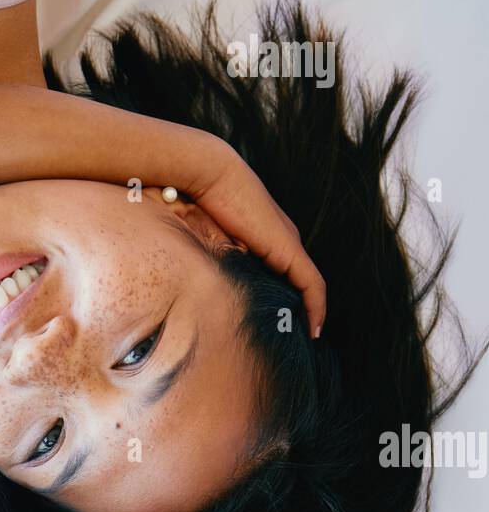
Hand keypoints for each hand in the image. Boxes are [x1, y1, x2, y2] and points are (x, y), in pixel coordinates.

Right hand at [176, 134, 326, 336]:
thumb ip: (212, 259)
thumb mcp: (204, 238)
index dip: (282, 297)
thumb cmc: (195, 200)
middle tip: (290, 337)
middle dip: (295, 309)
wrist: (207, 174)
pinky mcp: (289, 249)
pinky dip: (316, 307)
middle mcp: (281, 239)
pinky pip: (311, 285)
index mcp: (263, 236)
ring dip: (305, 312)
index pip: (281, 271)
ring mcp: (287, 243)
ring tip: (302, 337)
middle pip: (295, 280)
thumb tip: (203, 287)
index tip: (278, 322)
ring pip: (305, 285)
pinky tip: (314, 330)